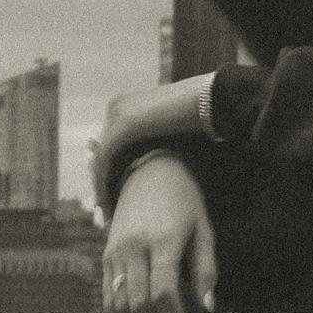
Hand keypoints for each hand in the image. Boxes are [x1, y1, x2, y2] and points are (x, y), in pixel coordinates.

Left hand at [93, 77, 214, 212]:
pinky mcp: (121, 128)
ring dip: (101, 187)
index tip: (116, 192)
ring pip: (101, 159)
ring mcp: (117, 115)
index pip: (113, 141)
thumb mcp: (179, 128)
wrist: (211, 100)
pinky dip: (104, 185)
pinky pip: (105, 163)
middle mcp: (117, 106)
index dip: (112, 169)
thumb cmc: (205, 114)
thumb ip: (166, 140)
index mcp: (129, 103)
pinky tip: (108, 205)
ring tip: (106, 212)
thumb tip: (172, 156)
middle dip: (103, 180)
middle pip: (104, 150)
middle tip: (103, 207)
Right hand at [103, 154, 216, 312]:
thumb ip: (205, 268)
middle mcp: (133, 249)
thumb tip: (208, 308)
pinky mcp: (105, 257)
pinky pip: (106, 296)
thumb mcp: (204, 228)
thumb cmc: (184, 202)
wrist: (147, 171)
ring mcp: (114, 253)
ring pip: (118, 304)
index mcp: (162, 241)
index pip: (164, 292)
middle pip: (139, 304)